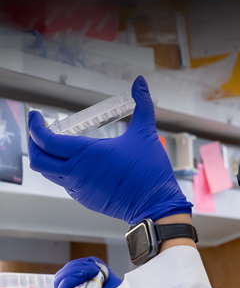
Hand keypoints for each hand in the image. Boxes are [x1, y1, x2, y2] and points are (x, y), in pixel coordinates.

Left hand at [28, 76, 192, 224]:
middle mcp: (78, 173)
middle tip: (43, 131)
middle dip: (35, 143)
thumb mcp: (145, 134)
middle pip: (38, 159)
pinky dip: (63, 170)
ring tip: (60, 145)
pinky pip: (64, 183)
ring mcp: (80, 189)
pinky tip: (79, 163)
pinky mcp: (86, 199)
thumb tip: (140, 82)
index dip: (35, 126)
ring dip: (49, 158)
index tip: (37, 116)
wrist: (156, 205)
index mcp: (88, 154)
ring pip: (49, 173)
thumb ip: (142, 104)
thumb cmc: (150, 171)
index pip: (46, 141)